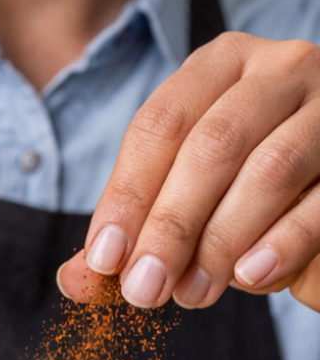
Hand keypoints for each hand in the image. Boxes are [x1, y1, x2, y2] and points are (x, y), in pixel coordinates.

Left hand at [58, 32, 319, 311]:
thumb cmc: (245, 186)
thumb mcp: (184, 191)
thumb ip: (134, 231)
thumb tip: (77, 282)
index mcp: (219, 66)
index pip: (158, 126)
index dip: (127, 196)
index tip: (105, 259)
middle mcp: (280, 68)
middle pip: (210, 146)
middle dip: (169, 225)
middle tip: (145, 289)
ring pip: (270, 170)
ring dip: (221, 242)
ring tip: (193, 293)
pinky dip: (282, 242)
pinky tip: (250, 276)